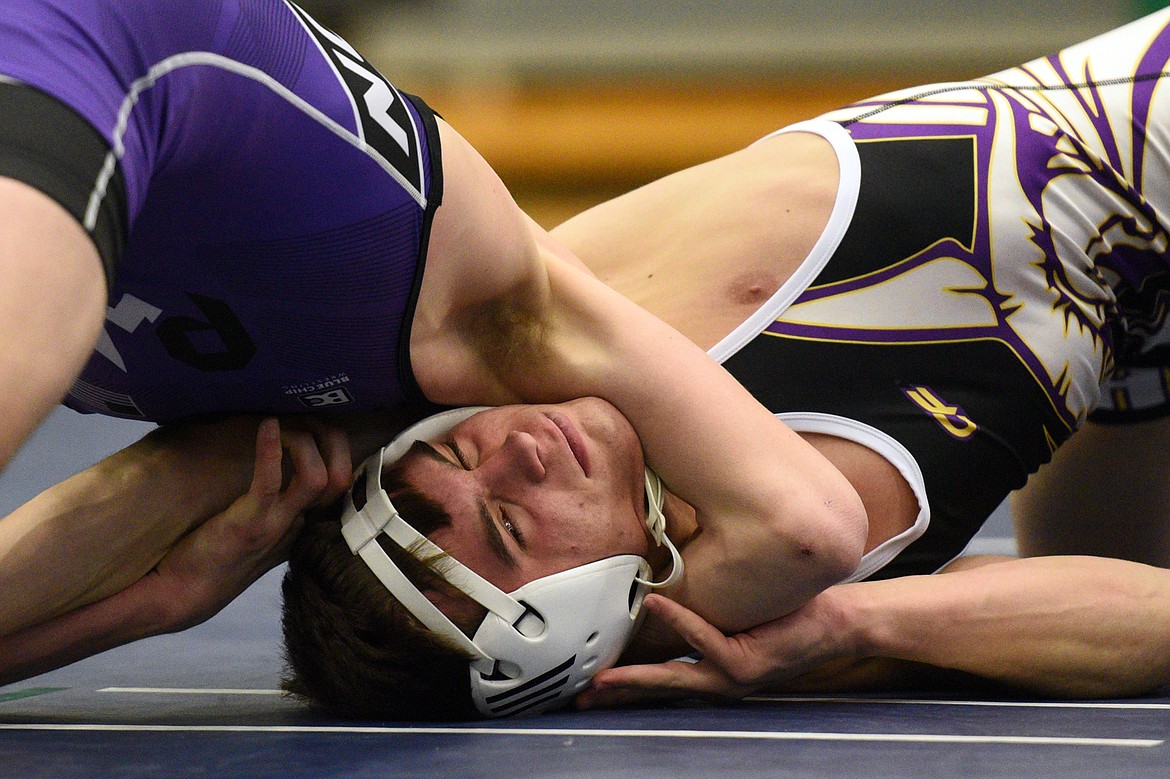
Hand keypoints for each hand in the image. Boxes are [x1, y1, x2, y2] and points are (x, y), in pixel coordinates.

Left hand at [141, 418, 336, 631]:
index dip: (339, 452)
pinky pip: (271, 481)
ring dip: (305, 443)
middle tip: (310, 416)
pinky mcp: (250, 524)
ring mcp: (277, 526)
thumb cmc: (212, 558)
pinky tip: (267, 425)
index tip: (320, 424)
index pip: (339, 485)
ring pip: (318, 479)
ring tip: (285, 421)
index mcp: (301, 525)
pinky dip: (271, 450)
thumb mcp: (252, 530)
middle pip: (340, 479)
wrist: (182, 595)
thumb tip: (272, 470)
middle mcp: (298, 524)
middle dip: (334, 442)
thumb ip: (270, 506)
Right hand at [576, 591, 849, 709]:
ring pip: (674, 675)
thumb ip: (708, 614)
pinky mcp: (746, 663)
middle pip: (660, 689)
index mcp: (716, 673)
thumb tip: (673, 585)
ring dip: (637, 676)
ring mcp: (733, 677)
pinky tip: (655, 604)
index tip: (595, 688)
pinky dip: (678, 620)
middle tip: (587, 697)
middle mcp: (721, 682)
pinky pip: (704, 639)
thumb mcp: (741, 617)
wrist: (840, 623)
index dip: (628, 685)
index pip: (664, 681)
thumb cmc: (792, 614)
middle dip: (621, 695)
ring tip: (603, 676)